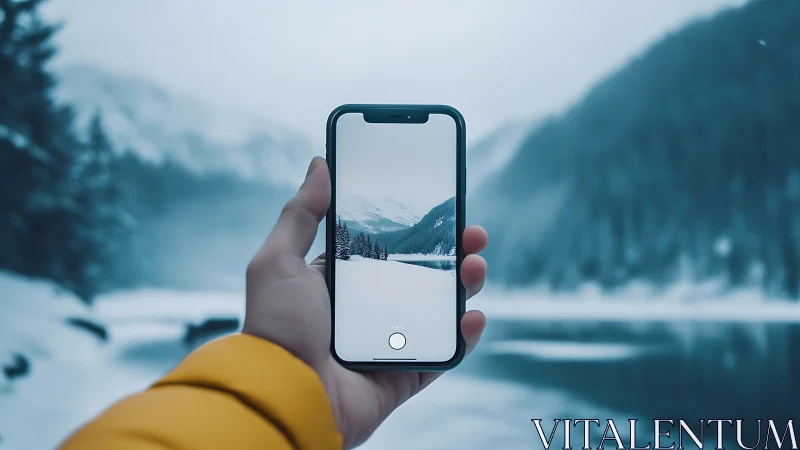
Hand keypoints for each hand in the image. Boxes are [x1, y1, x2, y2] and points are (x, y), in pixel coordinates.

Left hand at [243, 157, 487, 447]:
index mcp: (341, 283)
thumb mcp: (278, 261)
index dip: (415, 228)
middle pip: (421, 276)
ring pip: (438, 310)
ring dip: (464, 286)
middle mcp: (368, 311)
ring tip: (476, 267)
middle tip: (472, 234)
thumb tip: (318, 163)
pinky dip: (463, 337)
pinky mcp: (404, 375)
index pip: (387, 248)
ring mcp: (389, 343)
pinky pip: (443, 355)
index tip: (439, 206)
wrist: (284, 395)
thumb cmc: (275, 328)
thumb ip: (300, 214)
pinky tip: (472, 316)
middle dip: (451, 253)